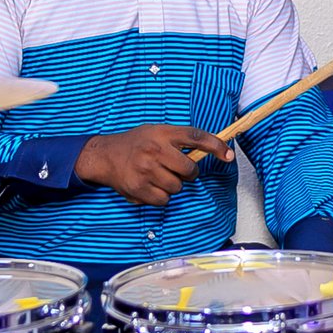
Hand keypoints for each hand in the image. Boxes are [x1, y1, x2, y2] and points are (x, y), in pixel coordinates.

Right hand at [74, 125, 233, 206]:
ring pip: (177, 187)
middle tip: (175, 168)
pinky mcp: (139, 188)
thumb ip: (178, 140)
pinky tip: (149, 185)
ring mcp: (146, 170)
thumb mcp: (156, 132)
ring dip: (171, 185)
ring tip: (156, 175)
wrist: (104, 156)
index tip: (228, 155)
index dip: (216, 146)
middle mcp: (155, 150)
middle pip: (189, 170)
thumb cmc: (134, 144)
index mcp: (162, 133)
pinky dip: (160, 196)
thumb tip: (208, 151)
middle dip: (188, 173)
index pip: (196, 137)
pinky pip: (164, 200)